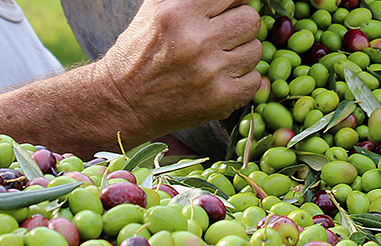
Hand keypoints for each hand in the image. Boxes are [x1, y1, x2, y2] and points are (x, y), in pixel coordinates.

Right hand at [98, 0, 261, 134]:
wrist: (124, 101)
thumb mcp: (156, 8)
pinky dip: (242, 78)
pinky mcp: (221, 99)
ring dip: (241, 52)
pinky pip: (255, 79)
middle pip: (250, 19)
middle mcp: (196, 40)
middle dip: (238, 25)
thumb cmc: (141, 50)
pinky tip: (220, 77)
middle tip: (220, 35)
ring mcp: (211, 72)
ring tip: (217, 57)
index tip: (226, 9)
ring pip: (256, 49)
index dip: (232, 2)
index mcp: (178, 12)